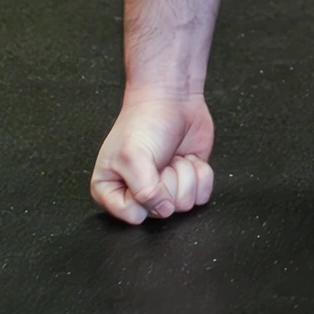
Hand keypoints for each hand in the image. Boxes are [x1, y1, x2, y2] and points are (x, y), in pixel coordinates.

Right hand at [91, 88, 215, 225]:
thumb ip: (145, 192)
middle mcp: (137, 195)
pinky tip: (188, 157)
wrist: (172, 97)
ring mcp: (165, 189)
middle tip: (159, 159)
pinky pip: (203, 196)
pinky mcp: (189, 182)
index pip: (133, 216)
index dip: (144, 197)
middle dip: (167, 181)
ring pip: (184, 204)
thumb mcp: (133, 158)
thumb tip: (164, 211)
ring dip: (184, 174)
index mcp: (111, 191)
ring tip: (172, 155)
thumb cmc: (144, 123)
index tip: (142, 172)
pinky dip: (201, 173)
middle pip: (162, 212)